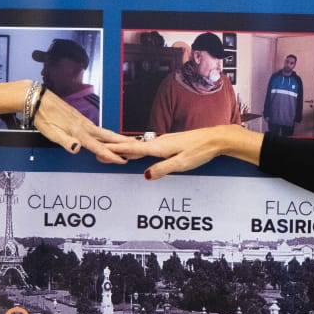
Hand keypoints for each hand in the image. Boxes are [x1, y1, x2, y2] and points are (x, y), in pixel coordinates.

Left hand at [34, 92, 149, 163]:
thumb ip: (66, 141)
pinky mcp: (81, 120)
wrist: (39, 99)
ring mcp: (84, 122)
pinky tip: (109, 136)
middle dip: (123, 143)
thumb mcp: (51, 132)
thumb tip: (76, 149)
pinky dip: (108, 134)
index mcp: (79, 132)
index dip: (111, 155)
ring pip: (105, 132)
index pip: (98, 146)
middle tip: (137, 147)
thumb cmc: (44, 117)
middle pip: (108, 137)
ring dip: (118, 138)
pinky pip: (99, 129)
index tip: (123, 160)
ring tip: (129, 142)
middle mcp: (84, 126)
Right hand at [111, 125, 263, 179]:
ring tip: (110, 151)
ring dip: (124, 148)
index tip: (100, 150)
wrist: (215, 138)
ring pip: (139, 145)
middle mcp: (159, 142)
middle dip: (115, 149)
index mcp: (159, 147)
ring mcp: (164, 141)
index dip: (115, 151)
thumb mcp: (181, 164)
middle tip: (98, 151)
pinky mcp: (169, 142)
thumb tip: (145, 175)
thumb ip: (162, 169)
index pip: (132, 149)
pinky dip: (136, 148)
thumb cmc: (200, 150)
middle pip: (132, 146)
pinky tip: (135, 151)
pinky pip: (147, 146)